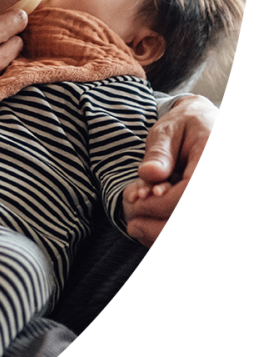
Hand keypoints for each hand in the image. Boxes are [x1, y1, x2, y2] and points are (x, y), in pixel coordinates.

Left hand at [125, 94, 217, 247]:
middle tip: (133, 226)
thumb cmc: (185, 126)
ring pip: (196, 226)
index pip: (190, 191)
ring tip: (138, 228)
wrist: (207, 124)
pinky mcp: (210, 200)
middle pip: (192, 215)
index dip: (163, 204)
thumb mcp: (168, 130)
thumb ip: (160, 152)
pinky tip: (151, 230)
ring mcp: (221, 197)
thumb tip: (149, 174)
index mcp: (211, 159)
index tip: (137, 202)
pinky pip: (189, 221)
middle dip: (162, 228)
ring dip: (163, 233)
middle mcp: (223, 182)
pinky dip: (165, 231)